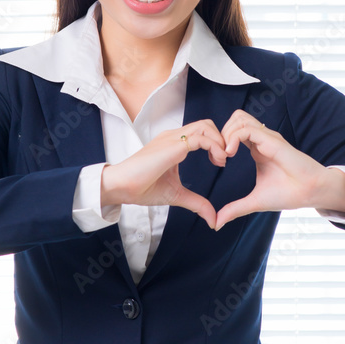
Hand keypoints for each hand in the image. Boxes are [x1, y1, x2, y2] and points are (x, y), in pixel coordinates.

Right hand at [100, 121, 227, 229]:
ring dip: (220, 141)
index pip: (201, 131)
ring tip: (221, 160)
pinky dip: (215, 146)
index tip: (219, 162)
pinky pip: (200, 138)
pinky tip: (217, 161)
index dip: (215, 142)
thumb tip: (212, 219)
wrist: (121, 187)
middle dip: (221, 138)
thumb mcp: (176, 195)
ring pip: (205, 126)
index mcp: (173, 144)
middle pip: (206, 124)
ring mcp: (172, 139)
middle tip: (223, 160)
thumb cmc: (141, 188)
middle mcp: (173, 137)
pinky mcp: (172, 146)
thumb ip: (196, 203)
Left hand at [214, 110, 344, 230]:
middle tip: (219, 155)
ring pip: (239, 118)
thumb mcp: (255, 201)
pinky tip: (230, 154)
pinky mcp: (271, 140)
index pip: (234, 131)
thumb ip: (235, 209)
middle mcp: (261, 140)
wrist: (310, 193)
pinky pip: (246, 129)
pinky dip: (233, 138)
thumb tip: (217, 223)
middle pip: (235, 119)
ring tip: (225, 154)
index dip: (221, 142)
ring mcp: (266, 138)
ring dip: (226, 133)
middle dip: (221, 133)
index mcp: (257, 149)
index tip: (218, 162)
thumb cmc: (289, 194)